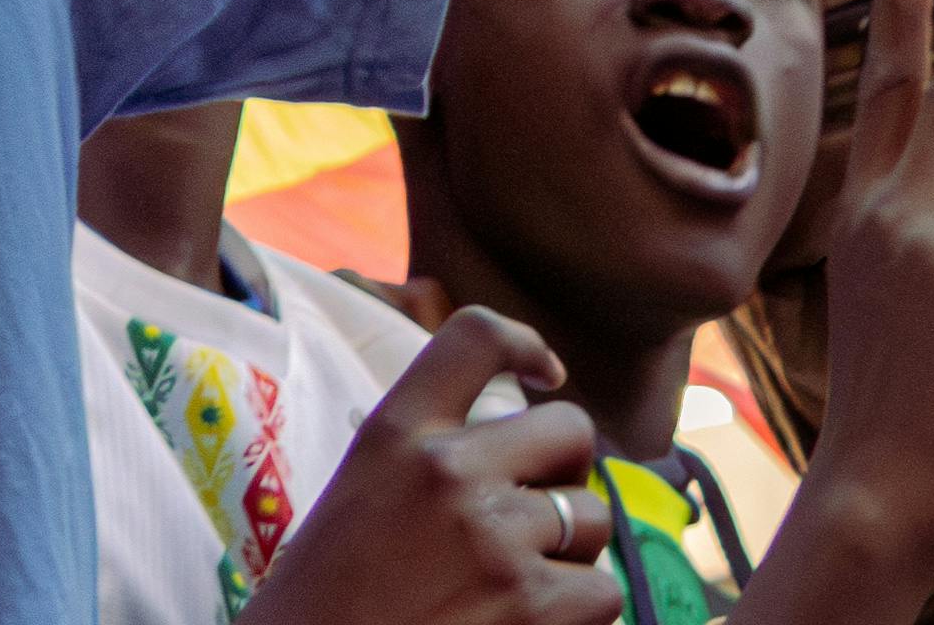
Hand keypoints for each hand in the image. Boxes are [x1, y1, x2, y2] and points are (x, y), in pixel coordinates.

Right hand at [245, 308, 622, 624]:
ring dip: (573, 554)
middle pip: (570, 429)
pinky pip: (602, 592)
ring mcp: (495, 537)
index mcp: (397, 432)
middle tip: (538, 513)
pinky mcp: (534, 604)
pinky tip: (525, 623)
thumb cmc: (330, 592)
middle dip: (569, 473)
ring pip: (595, 519)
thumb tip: (521, 451)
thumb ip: (430, 457)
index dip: (526, 345)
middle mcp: (448, 470)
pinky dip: (578, 614)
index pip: (475, 337)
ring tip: (518, 584)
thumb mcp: (363, 492)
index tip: (546, 373)